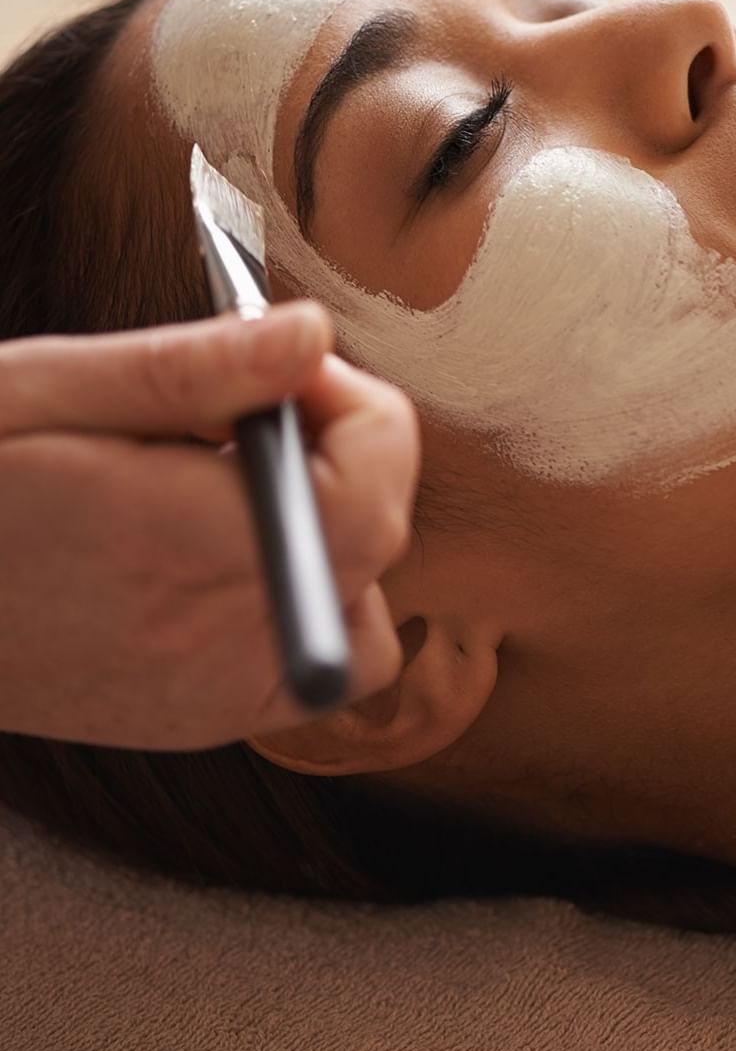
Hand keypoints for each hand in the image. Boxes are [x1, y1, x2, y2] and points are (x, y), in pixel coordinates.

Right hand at [0, 303, 419, 750]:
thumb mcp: (45, 392)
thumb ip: (193, 368)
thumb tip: (311, 333)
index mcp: (174, 548)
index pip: (364, 496)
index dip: (356, 413)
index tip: (291, 373)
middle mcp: (211, 642)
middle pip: (374, 539)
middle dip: (342, 451)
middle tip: (250, 413)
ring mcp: (215, 695)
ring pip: (364, 604)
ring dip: (331, 527)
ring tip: (233, 485)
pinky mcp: (206, 717)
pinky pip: (320, 656)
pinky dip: (310, 594)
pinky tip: (234, 551)